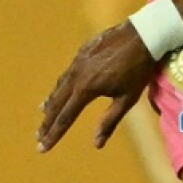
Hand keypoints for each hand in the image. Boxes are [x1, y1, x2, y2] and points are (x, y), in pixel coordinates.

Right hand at [37, 22, 156, 150]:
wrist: (143, 34)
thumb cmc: (139, 69)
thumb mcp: (127, 98)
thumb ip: (110, 121)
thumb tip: (97, 144)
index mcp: (86, 89)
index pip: (65, 118)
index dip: (53, 134)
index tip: (42, 148)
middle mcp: (76, 75)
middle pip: (57, 104)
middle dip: (47, 122)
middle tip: (38, 137)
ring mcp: (77, 62)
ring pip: (60, 86)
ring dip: (51, 103)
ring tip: (43, 115)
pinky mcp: (82, 52)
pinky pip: (67, 73)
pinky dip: (61, 85)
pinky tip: (61, 89)